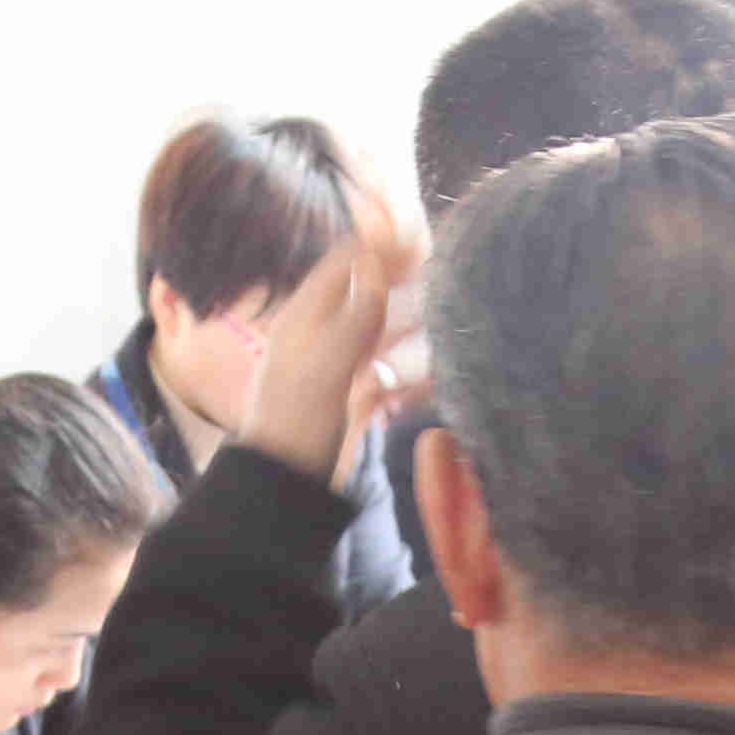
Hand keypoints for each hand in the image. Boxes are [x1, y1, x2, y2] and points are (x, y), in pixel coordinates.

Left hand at [241, 191, 421, 482]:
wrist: (282, 493)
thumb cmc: (296, 427)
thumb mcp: (324, 368)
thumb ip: (354, 315)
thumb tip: (376, 259)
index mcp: (306, 317)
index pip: (347, 261)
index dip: (384, 247)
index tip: (428, 242)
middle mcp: (324, 334)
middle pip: (373, 295)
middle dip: (409, 294)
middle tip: (451, 292)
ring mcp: (342, 368)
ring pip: (389, 336)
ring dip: (417, 339)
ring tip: (446, 340)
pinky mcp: (357, 400)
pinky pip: (393, 376)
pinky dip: (414, 378)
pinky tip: (434, 386)